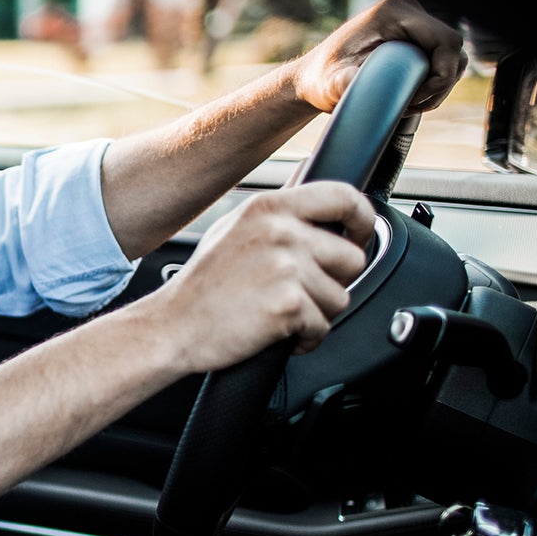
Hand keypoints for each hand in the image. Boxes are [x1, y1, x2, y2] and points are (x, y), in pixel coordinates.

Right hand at [144, 183, 375, 373]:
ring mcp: (285, 267)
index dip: (363, 220)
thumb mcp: (234, 228)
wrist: (173, 325)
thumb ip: (278, 214)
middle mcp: (280, 231)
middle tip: (301, 291)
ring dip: (317, 312)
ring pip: (340, 297)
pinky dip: (305, 338)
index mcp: (269, 207)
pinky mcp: (288, 304)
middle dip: (334, 281)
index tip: (359, 237)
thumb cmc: (203, 285)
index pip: (344, 197)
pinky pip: (323, 326)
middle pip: (352, 257)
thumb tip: (320, 204)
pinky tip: (277, 330)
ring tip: (280, 311)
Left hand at [288, 0, 466, 114]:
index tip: (417, 98)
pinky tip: (413, 96)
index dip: (442, 74)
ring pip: (450, 54)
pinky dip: (434, 79)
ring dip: (439, 83)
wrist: (316, 78)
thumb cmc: (322, 80)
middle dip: (441, 82)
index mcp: (393, 13)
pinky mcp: (413, 34)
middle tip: (413, 105)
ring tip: (411, 103)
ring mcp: (411, 21)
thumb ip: (341, 82)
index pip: (446, 41)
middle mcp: (406, 10)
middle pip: (452, 47)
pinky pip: (440, 57)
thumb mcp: (330, 84)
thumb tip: (349, 80)